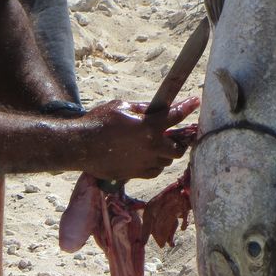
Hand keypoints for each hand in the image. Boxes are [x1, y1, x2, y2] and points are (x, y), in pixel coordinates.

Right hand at [82, 96, 199, 180]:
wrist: (80, 146)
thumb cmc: (98, 122)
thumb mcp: (121, 106)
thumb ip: (142, 108)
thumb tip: (156, 108)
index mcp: (149, 127)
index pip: (175, 115)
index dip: (187, 106)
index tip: (195, 101)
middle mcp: (151, 147)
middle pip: (178, 148)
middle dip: (178, 141)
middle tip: (171, 135)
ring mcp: (143, 163)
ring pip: (166, 161)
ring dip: (165, 153)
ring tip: (156, 145)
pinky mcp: (134, 174)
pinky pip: (154, 171)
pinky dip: (155, 164)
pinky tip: (147, 157)